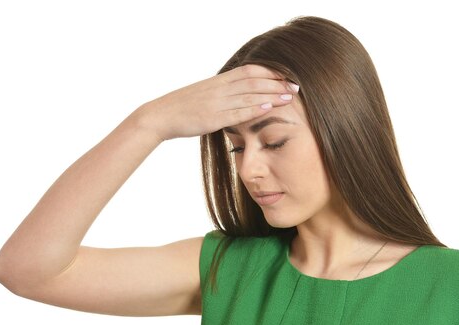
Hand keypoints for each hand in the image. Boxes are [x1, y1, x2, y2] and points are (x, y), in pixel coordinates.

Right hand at [143, 64, 298, 139]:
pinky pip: (237, 112)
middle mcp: (220, 88)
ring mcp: (217, 103)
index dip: (271, 73)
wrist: (161, 115)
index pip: (250, 71)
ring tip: (290, 97)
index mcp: (219, 81)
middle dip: (278, 83)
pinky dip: (254, 109)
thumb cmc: (183, 107)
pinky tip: (268, 108)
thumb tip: (240, 96)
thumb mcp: (205, 94)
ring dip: (272, 95)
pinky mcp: (213, 118)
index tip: (287, 76)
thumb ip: (223, 94)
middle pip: (254, 81)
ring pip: (249, 95)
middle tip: (297, 87)